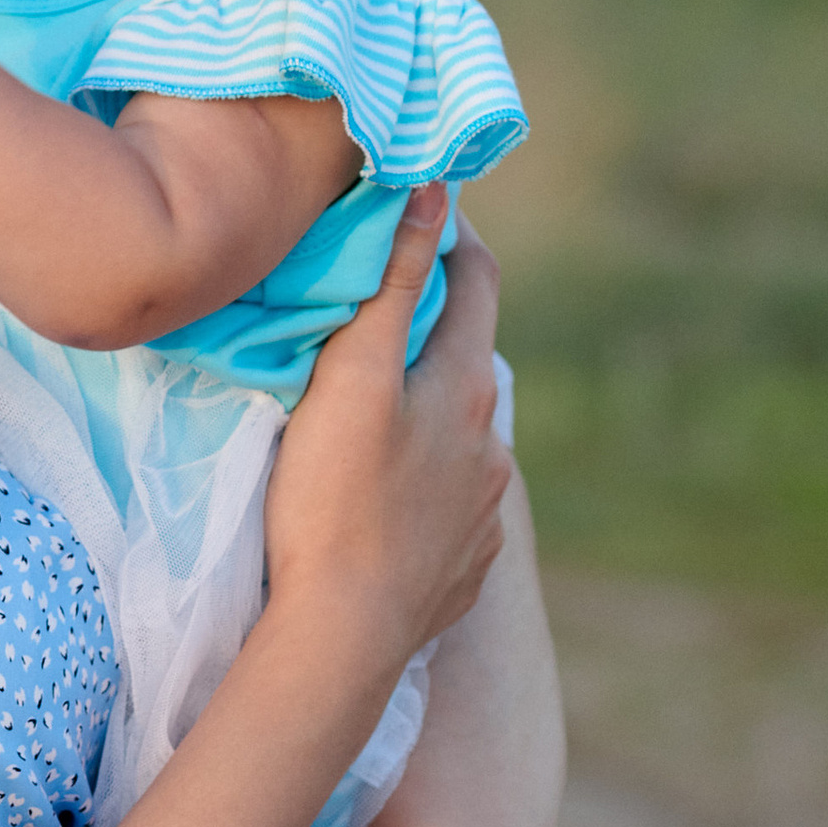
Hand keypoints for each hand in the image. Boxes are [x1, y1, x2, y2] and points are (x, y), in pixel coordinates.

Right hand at [264, 196, 509, 685]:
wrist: (342, 637)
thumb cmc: (333, 498)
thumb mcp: (354, 375)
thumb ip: (391, 282)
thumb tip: (431, 189)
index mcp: (470, 387)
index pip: (476, 282)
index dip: (449, 236)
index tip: (416, 211)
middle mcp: (494, 445)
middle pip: (465, 363)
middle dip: (427, 334)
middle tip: (366, 322)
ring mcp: (484, 514)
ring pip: (458, 441)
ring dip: (423, 419)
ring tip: (363, 427)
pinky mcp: (463, 570)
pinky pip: (449, 510)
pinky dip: (421, 491)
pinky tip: (380, 506)